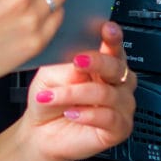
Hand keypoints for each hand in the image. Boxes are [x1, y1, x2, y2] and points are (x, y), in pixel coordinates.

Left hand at [20, 21, 136, 160]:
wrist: (40, 131)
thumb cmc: (47, 99)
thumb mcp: (50, 75)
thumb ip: (67, 66)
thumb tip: (82, 61)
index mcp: (102, 64)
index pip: (113, 47)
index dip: (113, 37)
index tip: (107, 29)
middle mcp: (116, 83)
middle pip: (117, 67)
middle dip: (97, 62)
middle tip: (77, 61)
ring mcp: (121, 106)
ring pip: (107, 93)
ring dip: (76, 94)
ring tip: (53, 96)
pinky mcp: (119, 128)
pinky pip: (110, 117)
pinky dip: (87, 114)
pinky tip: (71, 112)